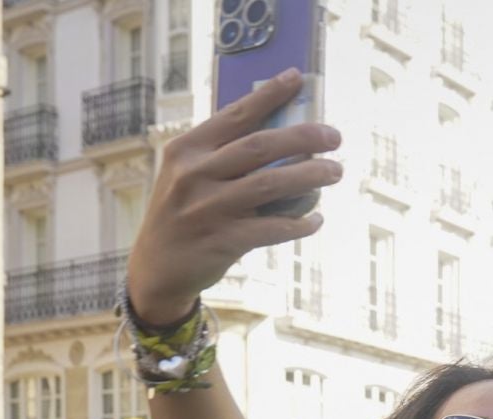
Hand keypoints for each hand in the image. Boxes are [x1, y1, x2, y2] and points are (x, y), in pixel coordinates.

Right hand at [127, 72, 343, 325]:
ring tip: (335, 171)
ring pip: (272, 184)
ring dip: (311, 175)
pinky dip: (300, 223)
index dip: (269, 95)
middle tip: (335, 136)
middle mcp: (195, 174)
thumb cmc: (184, 212)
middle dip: (304, 136)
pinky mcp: (223, 241)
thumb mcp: (188, 174)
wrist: (157, 267)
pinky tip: (316, 219)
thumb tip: (283, 134)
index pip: (235, 114)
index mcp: (187, 149)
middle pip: (260, 146)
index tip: (298, 78)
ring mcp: (208, 208)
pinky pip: (273, 228)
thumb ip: (223, 155)